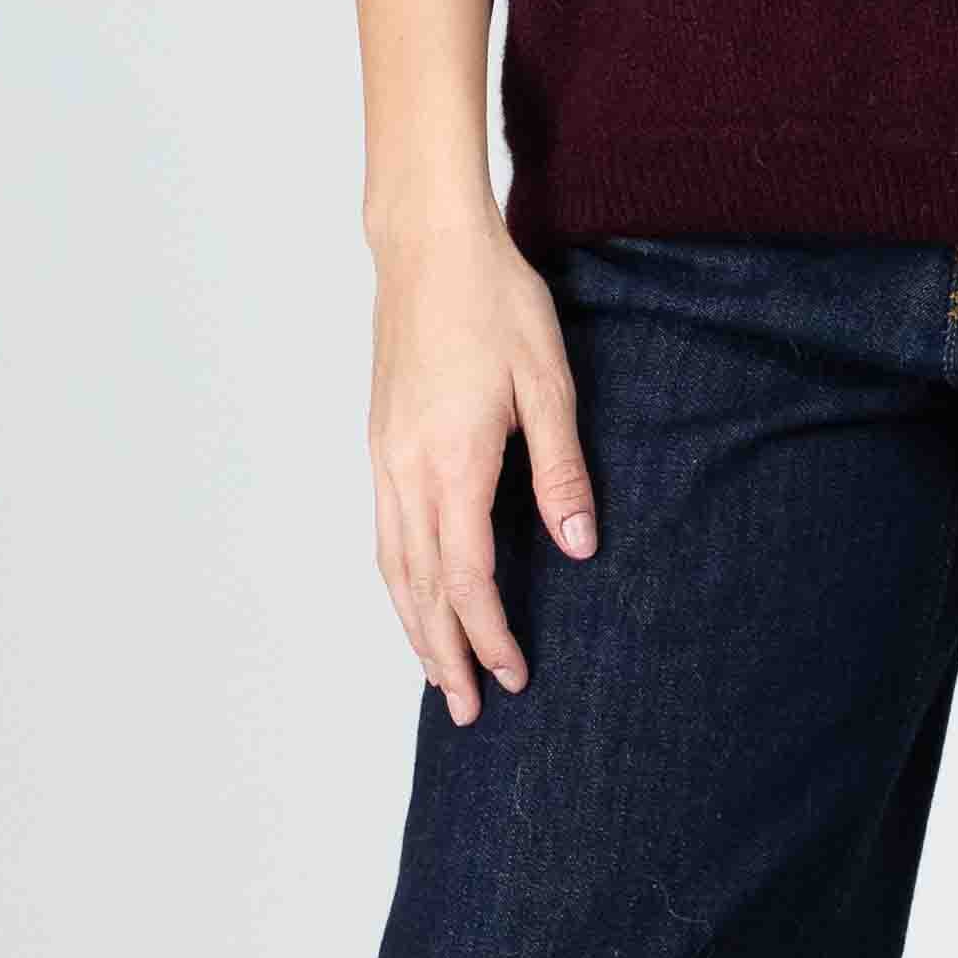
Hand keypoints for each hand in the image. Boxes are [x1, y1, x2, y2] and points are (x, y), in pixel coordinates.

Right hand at [366, 204, 598, 721]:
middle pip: (419, 589)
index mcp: (451, 463)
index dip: (489, 636)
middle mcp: (405, 471)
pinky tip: (413, 594)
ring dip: (413, 626)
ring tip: (434, 672)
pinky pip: (383, 532)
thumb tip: (579, 547)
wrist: (428, 246)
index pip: (466, 579)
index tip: (514, 676)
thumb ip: (561, 470)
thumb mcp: (548, 383)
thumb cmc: (495, 303)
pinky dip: (397, 580)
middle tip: (465, 710)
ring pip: (392, 566)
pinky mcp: (379, 442)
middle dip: (442, 654)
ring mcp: (383, 457)